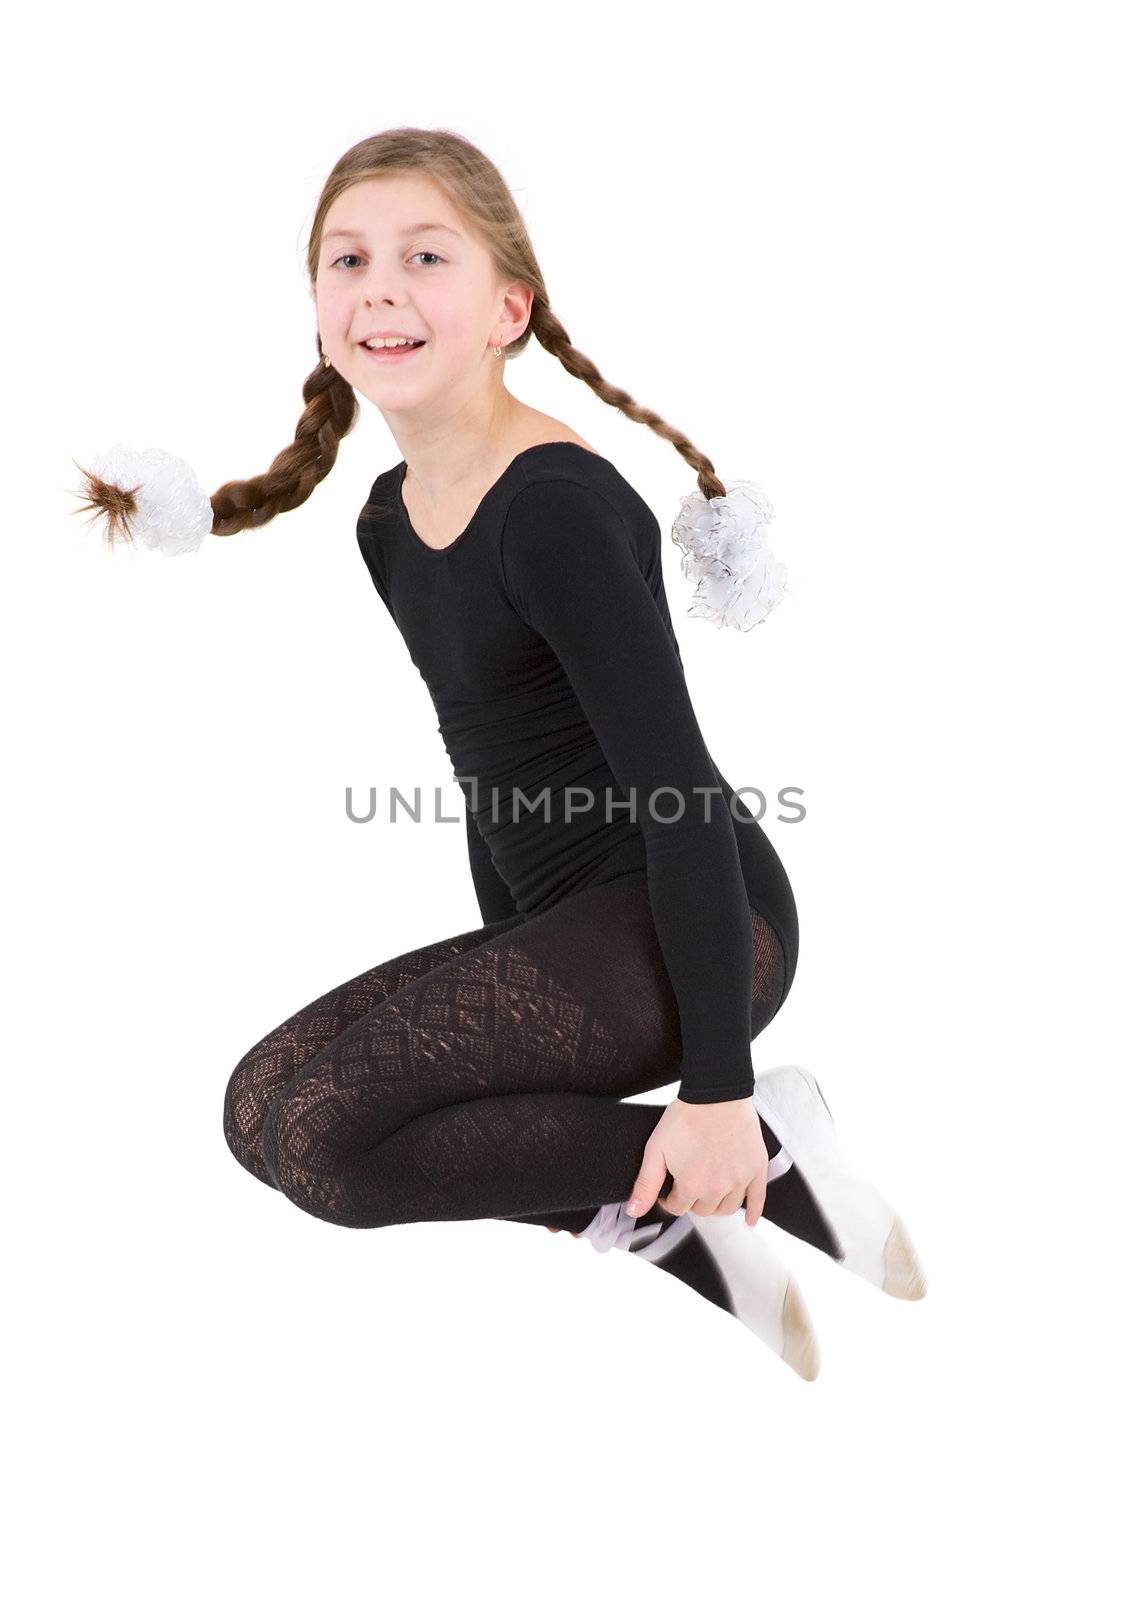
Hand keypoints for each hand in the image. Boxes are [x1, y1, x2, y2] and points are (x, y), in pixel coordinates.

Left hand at [627, 1096, 767, 1226]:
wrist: (716, 1093)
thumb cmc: (684, 1117)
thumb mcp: (656, 1148)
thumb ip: (646, 1183)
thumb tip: (633, 1211)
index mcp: (692, 1186)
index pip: (677, 1208)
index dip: (668, 1199)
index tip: (668, 1188)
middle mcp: (718, 1189)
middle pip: (702, 1210)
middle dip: (692, 1200)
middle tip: (688, 1182)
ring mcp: (740, 1180)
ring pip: (727, 1208)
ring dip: (716, 1205)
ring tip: (709, 1193)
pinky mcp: (756, 1168)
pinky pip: (758, 1199)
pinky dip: (753, 1212)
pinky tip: (749, 1221)